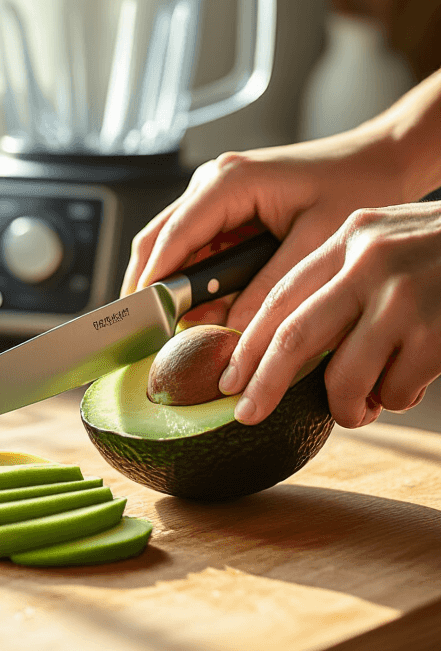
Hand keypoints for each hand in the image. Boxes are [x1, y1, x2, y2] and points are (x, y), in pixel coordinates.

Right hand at [121, 128, 411, 333]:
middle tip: (150, 337)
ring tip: (178, 332)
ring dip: (173, 288)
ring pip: (173, 247)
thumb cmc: (356, 185)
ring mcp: (217, 195)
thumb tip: (231, 331)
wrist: (381, 160)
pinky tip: (204, 312)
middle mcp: (214, 182)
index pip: (173, 237)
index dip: (153, 283)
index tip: (142, 323)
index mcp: (230, 181)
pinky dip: (194, 281)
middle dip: (151, 289)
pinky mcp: (228, 209)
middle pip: (158, 241)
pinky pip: (196, 248)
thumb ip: (269, 288)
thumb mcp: (315, 242)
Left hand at [219, 203, 440, 427]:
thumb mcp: (391, 243)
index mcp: (352, 236)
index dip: (248, 342)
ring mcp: (404, 297)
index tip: (230, 378)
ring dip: (348, 406)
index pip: (282, 295)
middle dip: (265, 383)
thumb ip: (345, 281)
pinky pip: (394, 392)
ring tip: (365, 404)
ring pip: (345, 378)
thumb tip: (285, 352)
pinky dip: (397, 399)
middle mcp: (371, 261)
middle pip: (294, 337)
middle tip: (246, 415)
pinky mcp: (435, 332)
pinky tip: (417, 379)